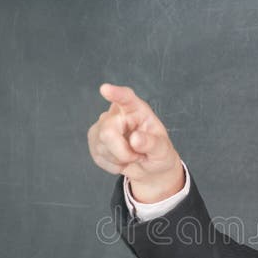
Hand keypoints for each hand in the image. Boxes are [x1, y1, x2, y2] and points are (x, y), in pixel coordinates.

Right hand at [88, 83, 184, 202]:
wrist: (150, 168)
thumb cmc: (158, 153)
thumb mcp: (163, 150)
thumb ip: (152, 144)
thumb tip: (135, 138)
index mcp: (137, 110)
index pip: (126, 99)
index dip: (116, 94)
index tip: (105, 89)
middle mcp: (118, 114)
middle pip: (107, 131)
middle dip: (122, 152)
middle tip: (137, 156)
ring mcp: (103, 126)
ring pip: (101, 146)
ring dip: (119, 159)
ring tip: (132, 156)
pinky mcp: (95, 140)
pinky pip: (98, 156)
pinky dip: (112, 165)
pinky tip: (122, 160)